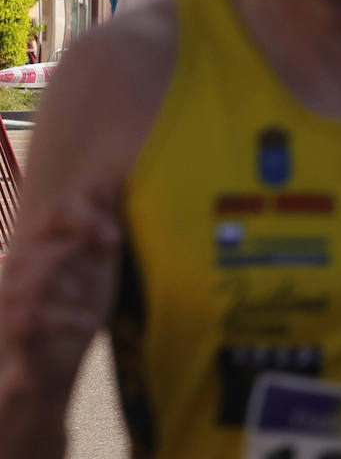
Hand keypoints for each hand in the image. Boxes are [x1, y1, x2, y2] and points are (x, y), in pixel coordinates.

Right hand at [0, 181, 121, 399]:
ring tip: (89, 290)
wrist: (50, 371)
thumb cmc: (73, 309)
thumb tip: (110, 180)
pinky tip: (89, 325)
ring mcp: (13, 300)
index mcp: (43, 246)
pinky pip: (33, 317)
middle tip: (112, 244)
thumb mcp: (96, 264)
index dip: (86, 215)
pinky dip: (67, 319)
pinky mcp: (15, 331)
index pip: (56, 213)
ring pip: (34, 278)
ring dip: (72, 279)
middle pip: (43, 240)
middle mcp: (21, 269)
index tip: (116, 235)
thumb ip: (101, 225)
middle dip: (81, 236)